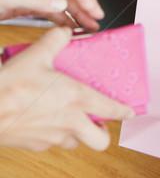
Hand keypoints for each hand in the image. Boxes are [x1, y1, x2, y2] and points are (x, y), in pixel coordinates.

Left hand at [0, 0, 103, 29]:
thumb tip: (61, 4)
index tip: (92, 7)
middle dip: (82, 3)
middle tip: (96, 18)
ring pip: (59, 0)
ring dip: (75, 13)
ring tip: (89, 25)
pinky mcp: (23, 4)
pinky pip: (48, 10)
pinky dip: (61, 19)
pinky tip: (70, 26)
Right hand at [0, 27, 134, 151]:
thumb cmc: (11, 85)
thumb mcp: (37, 54)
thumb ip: (56, 39)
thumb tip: (65, 31)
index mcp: (76, 98)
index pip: (110, 109)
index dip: (123, 112)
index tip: (130, 112)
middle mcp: (69, 122)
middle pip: (101, 141)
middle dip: (103, 133)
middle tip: (97, 121)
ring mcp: (52, 138)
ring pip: (75, 143)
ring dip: (76, 133)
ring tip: (69, 118)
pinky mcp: (36, 146)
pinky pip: (52, 144)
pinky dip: (53, 135)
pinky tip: (44, 120)